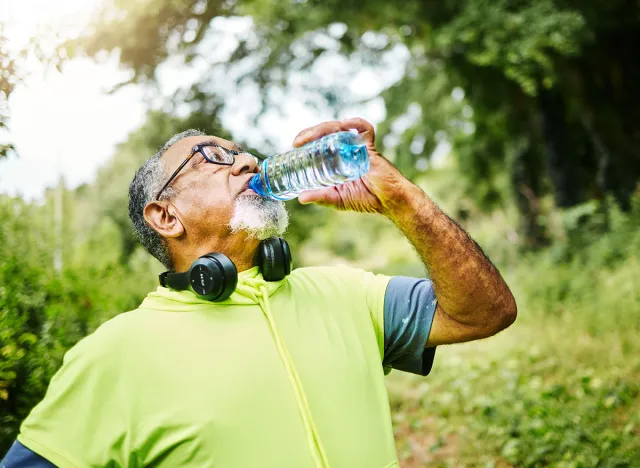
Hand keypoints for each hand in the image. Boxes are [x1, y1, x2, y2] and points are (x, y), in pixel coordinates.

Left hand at [292, 118, 409, 213]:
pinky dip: (356, 123)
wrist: (389, 201)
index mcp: (338, 158)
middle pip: (326, 133)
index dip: (307, 139)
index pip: (320, 142)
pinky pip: (365, 129)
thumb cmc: (367, 199)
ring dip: (322, 129)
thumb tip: (301, 198)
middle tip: (297, 142)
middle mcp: (347, 149)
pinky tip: (344, 123)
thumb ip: (321, 197)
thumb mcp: (338, 199)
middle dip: (310, 133)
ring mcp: (358, 147)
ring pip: (339, 128)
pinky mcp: (371, 147)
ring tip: (309, 137)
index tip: (294, 146)